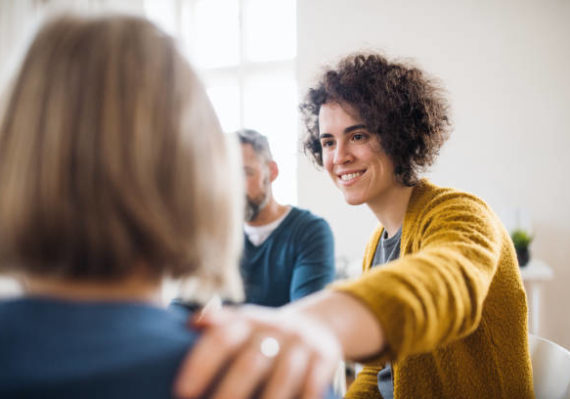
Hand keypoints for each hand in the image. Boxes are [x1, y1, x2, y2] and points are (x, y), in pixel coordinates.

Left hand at [174, 305, 341, 398]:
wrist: (314, 326)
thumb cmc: (263, 335)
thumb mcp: (242, 324)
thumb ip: (217, 325)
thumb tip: (190, 324)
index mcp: (247, 321)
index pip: (221, 338)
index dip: (201, 364)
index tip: (182, 392)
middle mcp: (274, 328)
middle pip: (250, 362)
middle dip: (229, 393)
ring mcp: (300, 342)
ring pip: (283, 377)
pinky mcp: (324, 357)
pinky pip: (312, 385)